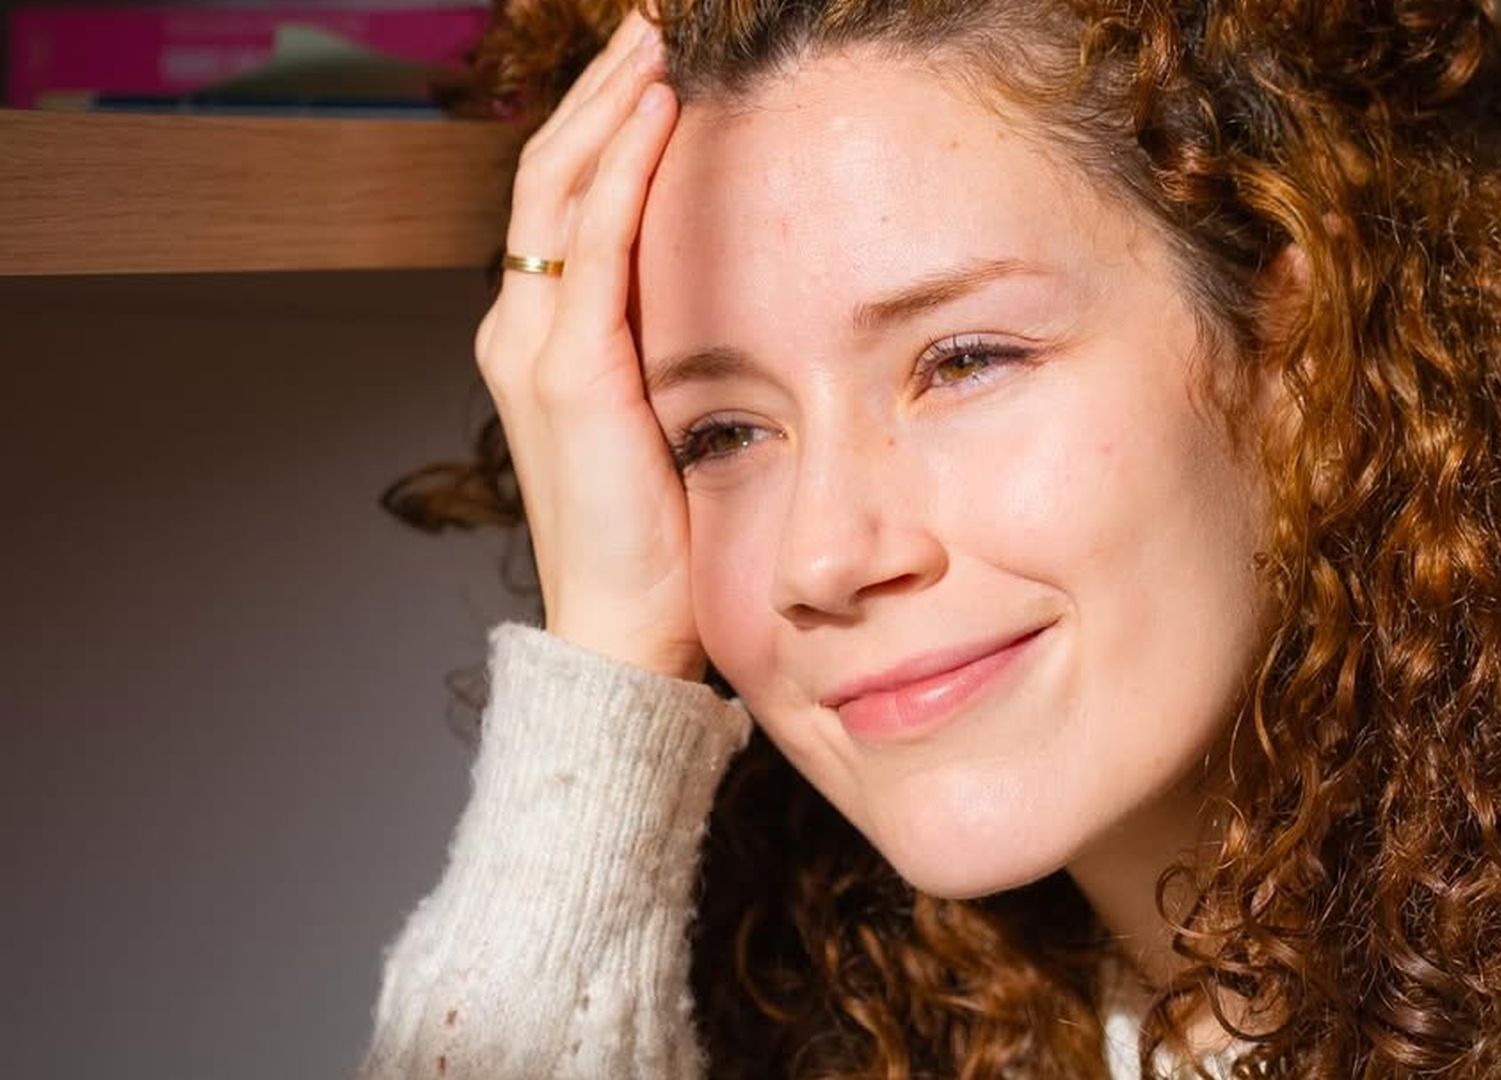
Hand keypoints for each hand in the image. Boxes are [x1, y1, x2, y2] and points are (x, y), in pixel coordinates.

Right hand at [472, 9, 703, 679]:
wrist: (622, 632)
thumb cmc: (656, 542)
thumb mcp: (664, 425)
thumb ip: (672, 357)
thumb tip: (740, 306)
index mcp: (544, 340)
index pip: (564, 206)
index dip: (601, 130)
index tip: (652, 74)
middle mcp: (522, 328)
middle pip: (550, 176)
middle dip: (599, 94)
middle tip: (648, 31)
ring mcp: (535, 346)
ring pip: (560, 190)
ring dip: (609, 107)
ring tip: (651, 44)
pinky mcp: (568, 370)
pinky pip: (593, 242)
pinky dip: (623, 169)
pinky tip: (657, 113)